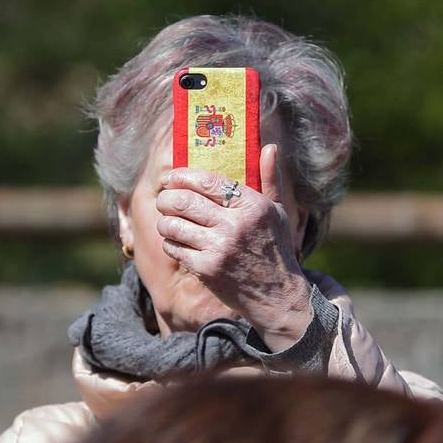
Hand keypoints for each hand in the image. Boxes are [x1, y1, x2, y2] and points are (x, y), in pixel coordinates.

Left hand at [155, 144, 311, 350]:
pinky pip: (174, 247)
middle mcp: (234, 224)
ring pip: (172, 224)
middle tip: (164, 200)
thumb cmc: (276, 249)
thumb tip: (270, 146)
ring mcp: (219, 248)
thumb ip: (270, 179)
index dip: (181, 176)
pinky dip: (171, 243)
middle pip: (182, 200)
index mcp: (252, 205)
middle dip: (166, 198)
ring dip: (165, 221)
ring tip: (169, 221)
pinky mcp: (206, 269)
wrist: (277, 295)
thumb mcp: (278, 212)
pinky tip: (178, 242)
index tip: (171, 178)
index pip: (206, 181)